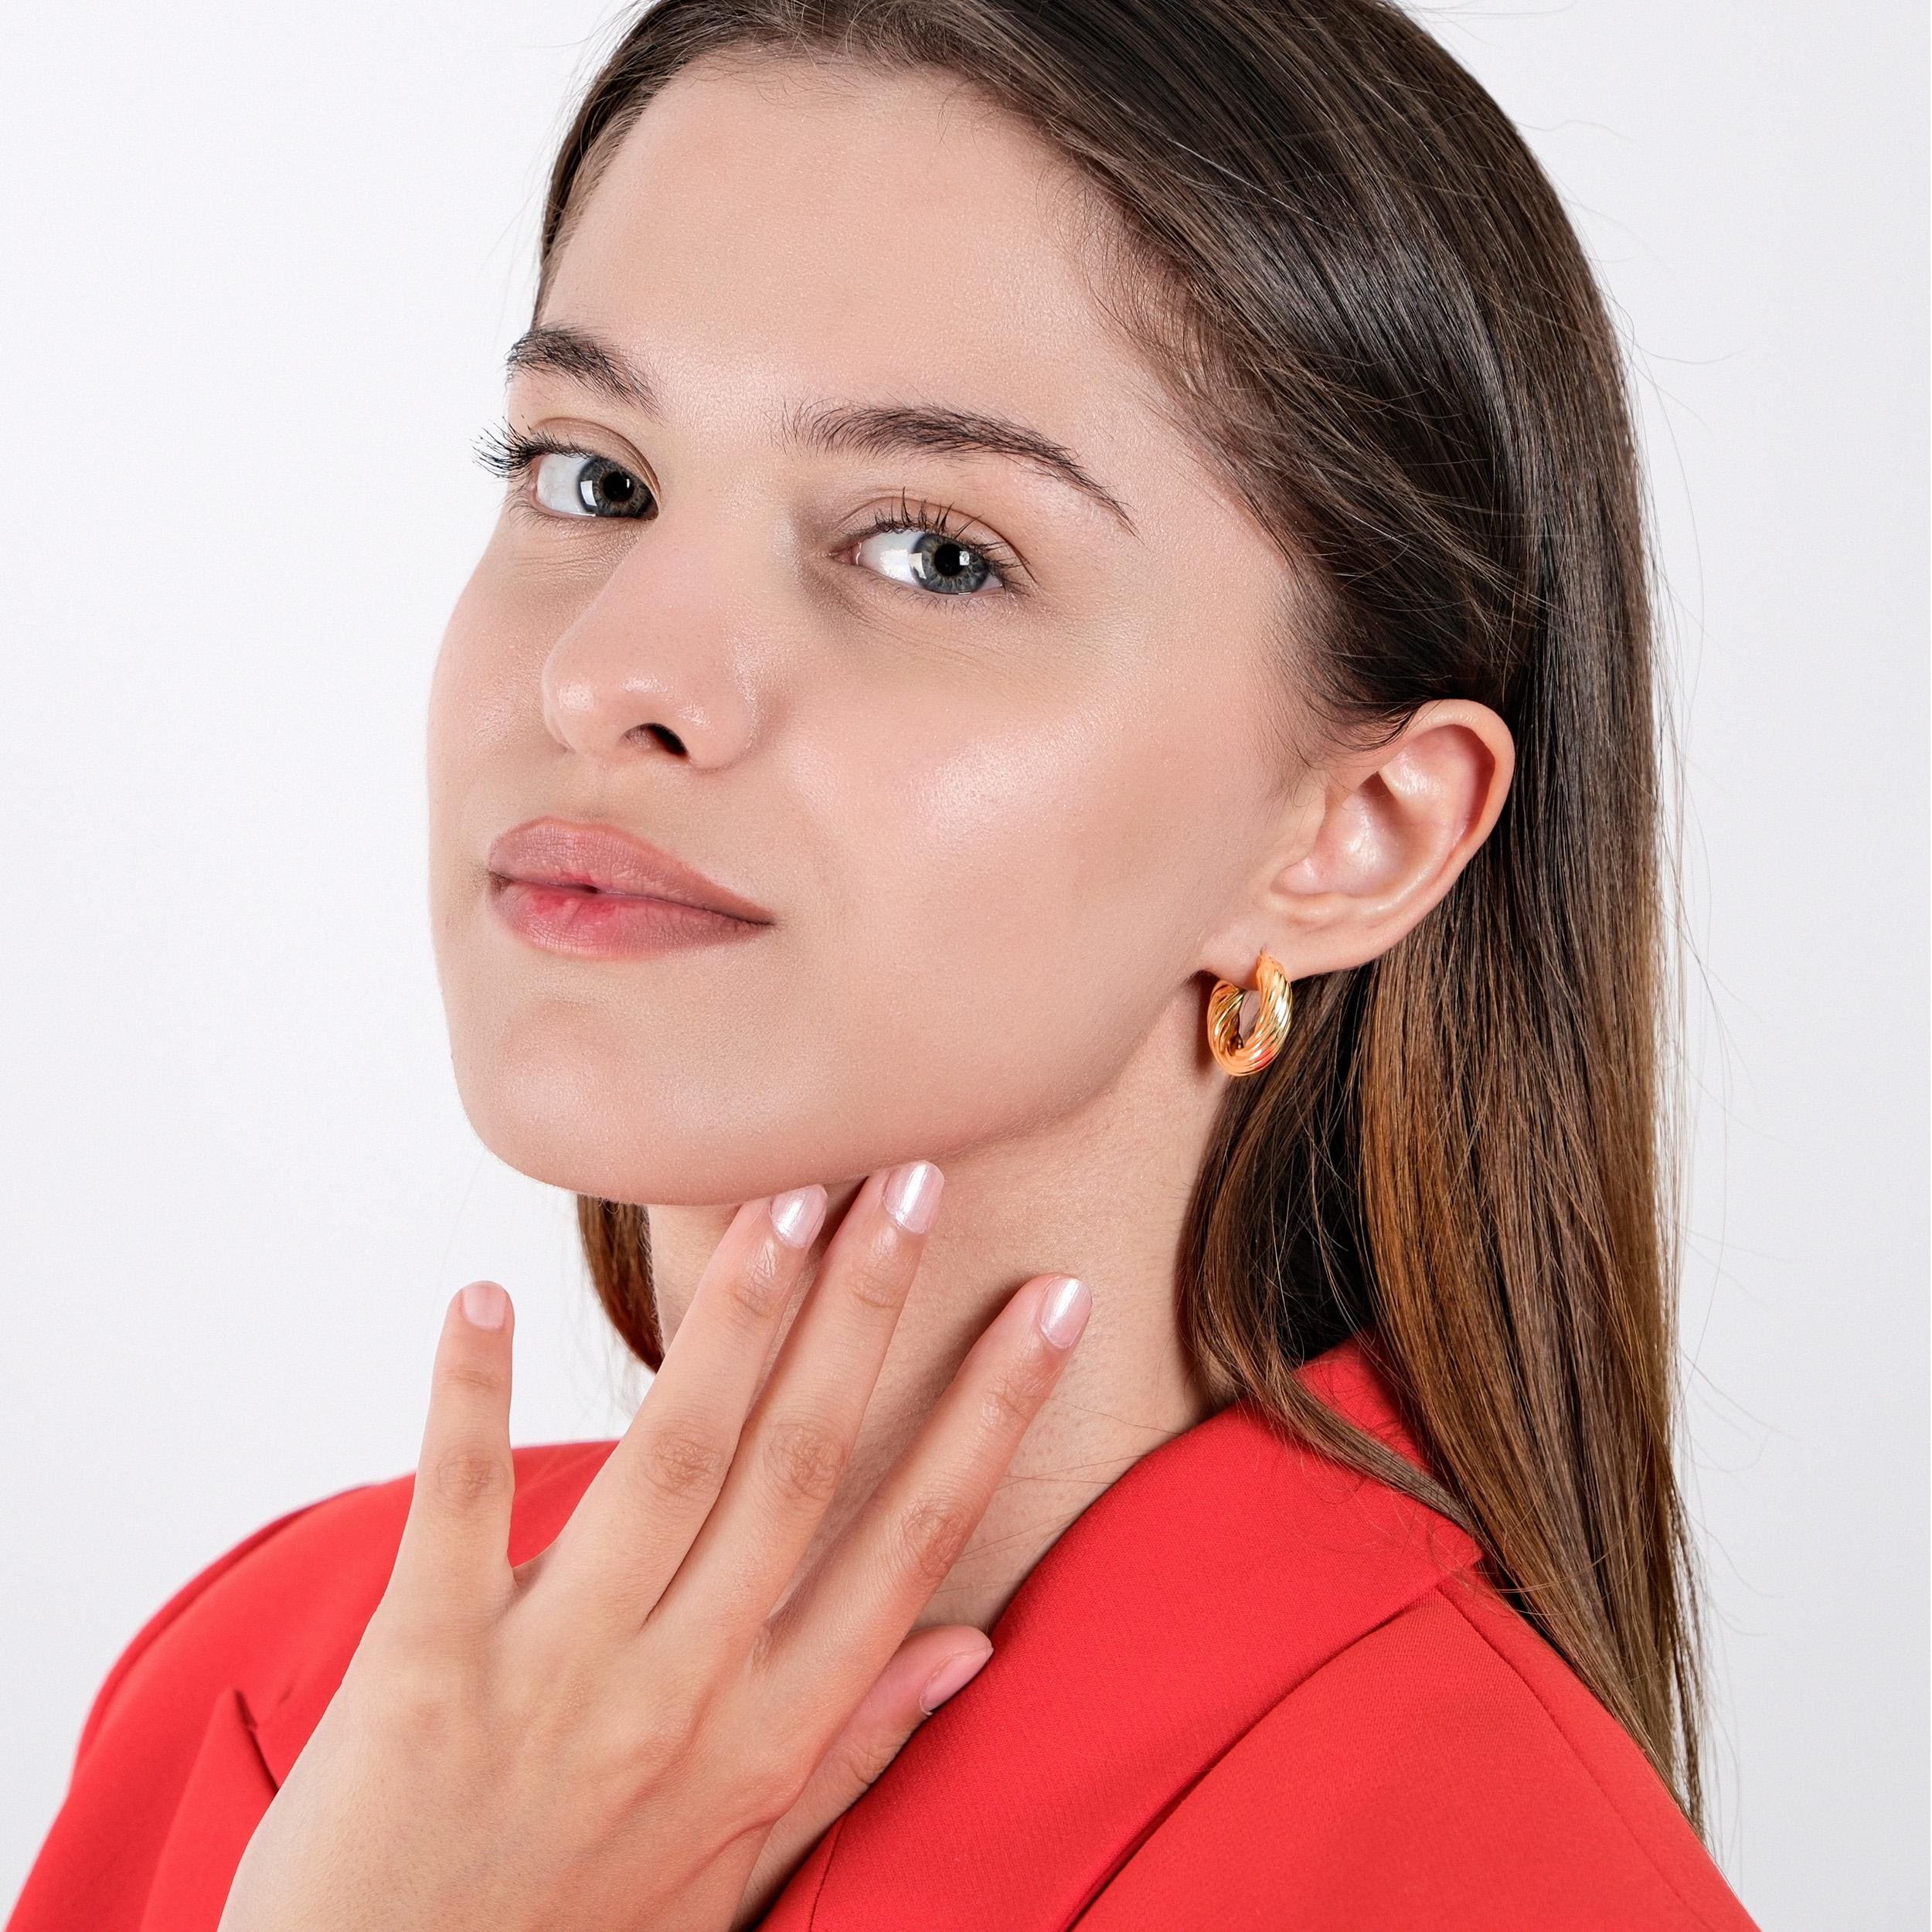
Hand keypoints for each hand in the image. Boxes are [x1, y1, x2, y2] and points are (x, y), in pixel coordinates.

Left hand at [216, 1161, 1091, 1931]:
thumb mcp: (742, 1866)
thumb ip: (858, 1745)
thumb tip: (974, 1641)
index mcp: (770, 1731)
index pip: (911, 1537)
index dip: (991, 1412)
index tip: (1052, 1303)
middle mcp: (684, 1691)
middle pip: (800, 1464)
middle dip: (869, 1310)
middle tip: (912, 1179)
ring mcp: (557, 1676)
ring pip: (669, 1462)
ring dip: (733, 1319)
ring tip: (786, 1198)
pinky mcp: (424, 1670)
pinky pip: (456, 1513)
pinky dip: (467, 1402)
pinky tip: (481, 1293)